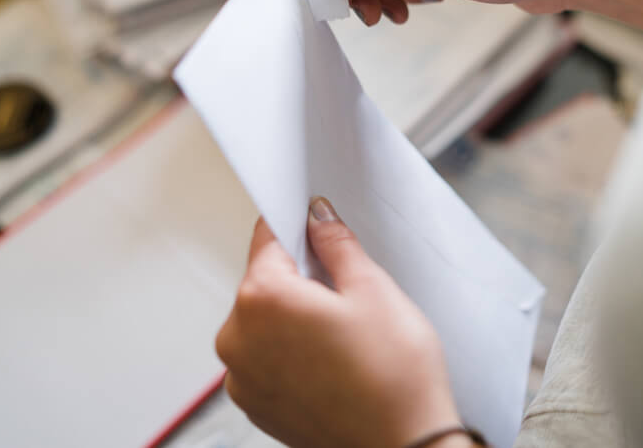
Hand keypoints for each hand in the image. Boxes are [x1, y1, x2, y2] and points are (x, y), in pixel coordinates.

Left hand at [216, 197, 463, 447]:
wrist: (404, 447)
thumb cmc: (393, 376)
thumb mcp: (373, 288)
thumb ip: (336, 243)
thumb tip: (318, 218)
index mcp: (261, 299)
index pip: (267, 238)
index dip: (297, 226)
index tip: (315, 225)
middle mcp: (238, 338)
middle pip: (263, 282)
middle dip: (300, 278)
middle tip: (347, 294)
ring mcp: (242, 377)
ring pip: (265, 321)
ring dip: (294, 317)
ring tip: (344, 336)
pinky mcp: (255, 405)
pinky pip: (266, 358)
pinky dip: (291, 352)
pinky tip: (332, 362)